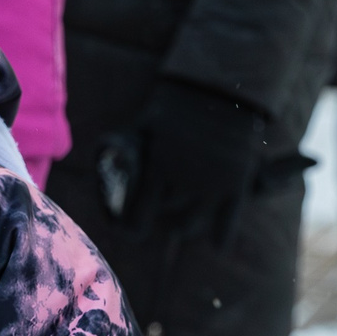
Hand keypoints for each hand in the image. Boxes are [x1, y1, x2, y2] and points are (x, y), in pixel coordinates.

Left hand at [111, 78, 268, 242]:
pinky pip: (228, 222)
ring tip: (180, 224)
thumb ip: (122, 147)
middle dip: (158, 213)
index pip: (136, 219)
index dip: (127, 226)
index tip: (123, 226)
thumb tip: (100, 159)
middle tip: (156, 208)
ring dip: (184, 225)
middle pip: (165, 216)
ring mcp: (211, 187)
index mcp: (156, 170)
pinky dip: (221, 237)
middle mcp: (183, 184)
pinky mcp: (235, 185)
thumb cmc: (175, 107)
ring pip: (191, 224)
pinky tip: (217, 246)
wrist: (222, 90)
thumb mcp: (142, 125)